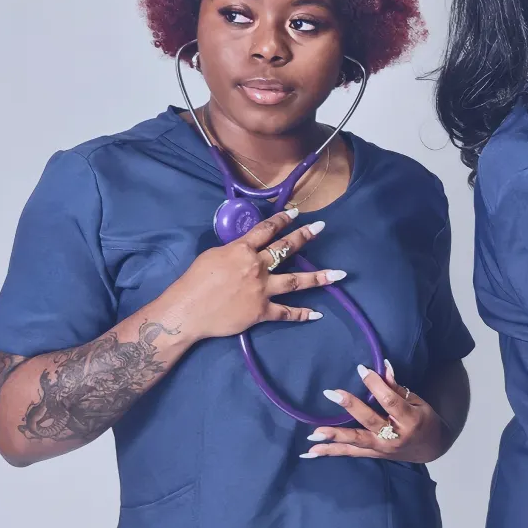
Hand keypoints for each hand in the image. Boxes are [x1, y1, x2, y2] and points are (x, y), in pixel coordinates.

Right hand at [166, 213, 344, 340]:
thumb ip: (234, 250)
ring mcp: (262, 290)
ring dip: (319, 277)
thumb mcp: (213, 255)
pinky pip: (286, 313)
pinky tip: (317, 313)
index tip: (296, 212)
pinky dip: (302, 314)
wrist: (188, 311)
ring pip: (296, 281)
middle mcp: (257, 267)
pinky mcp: (261, 312)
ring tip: (339, 274)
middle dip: (305, 237)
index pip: (266, 230)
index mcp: (242, 250)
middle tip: (321, 229)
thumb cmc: (194, 281)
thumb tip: (246, 248)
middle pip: (286, 249)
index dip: (282, 219)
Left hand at [301, 362, 451, 463]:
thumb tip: (384, 366)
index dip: (375, 385)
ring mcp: (382, 449)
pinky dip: (330, 452)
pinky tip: (310, 452)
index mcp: (410, 420)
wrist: (431, 448)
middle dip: (351, 407)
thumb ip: (397, 387)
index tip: (362, 369)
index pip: (389, 401)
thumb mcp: (417, 401)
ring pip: (356, 442)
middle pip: (370, 421)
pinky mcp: (372, 455)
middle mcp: (395, 437)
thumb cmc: (424, 419)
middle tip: (332, 394)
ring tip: (314, 433)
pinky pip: (349, 453)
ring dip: (334, 437)